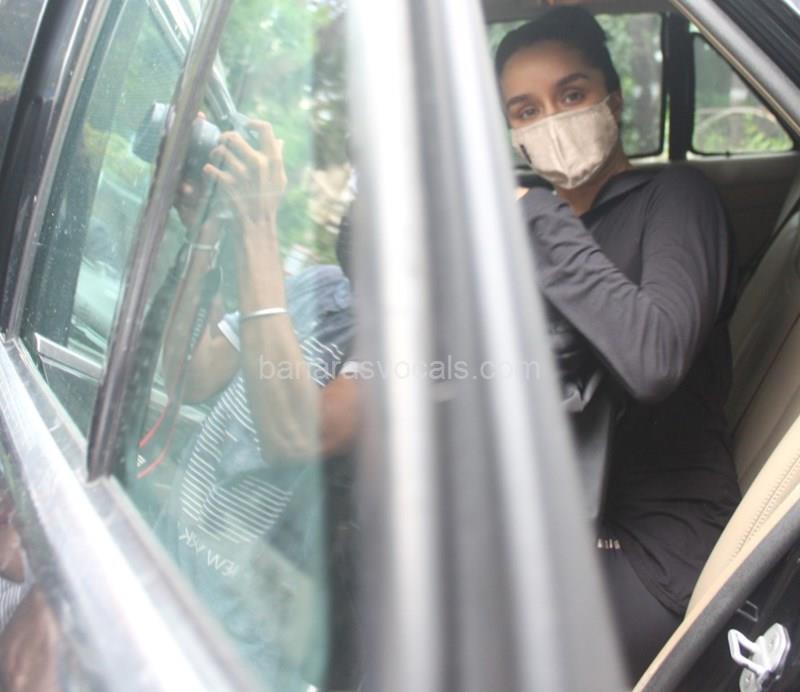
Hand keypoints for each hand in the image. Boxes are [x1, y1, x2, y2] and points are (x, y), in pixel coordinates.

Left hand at [203, 120, 286, 234]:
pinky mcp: (228, 185)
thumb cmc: (269, 203)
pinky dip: (208, 169)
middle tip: (223, 142)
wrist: (258, 225)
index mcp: (273, 161)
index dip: (254, 123)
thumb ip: (278, 160)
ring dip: (215, 153)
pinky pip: (211, 168)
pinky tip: (210, 171)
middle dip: (225, 137)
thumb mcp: (279, 181)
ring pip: (220, 151)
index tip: (246, 125)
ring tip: (215, 158)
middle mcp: (258, 164)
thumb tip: (280, 141)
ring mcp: (242, 174)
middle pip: (235, 136)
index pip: (266, 129)